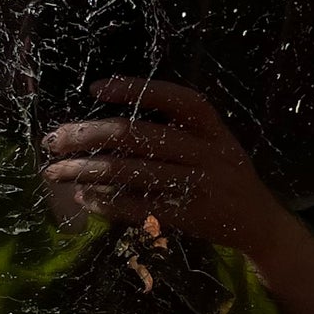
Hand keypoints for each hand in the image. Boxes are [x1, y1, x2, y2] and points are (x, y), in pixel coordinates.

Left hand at [43, 76, 313, 313]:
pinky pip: (136, 207)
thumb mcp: (215, 143)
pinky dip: (104, 202)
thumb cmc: (226, 176)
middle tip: (53, 138)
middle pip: (137, 136)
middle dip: (87, 135)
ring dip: (84, 170)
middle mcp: (206, 153)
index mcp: (213, 128)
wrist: (261, 224)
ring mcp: (197, 187)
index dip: (135, 89)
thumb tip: (108, 123)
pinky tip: (83, 197)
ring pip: (128, 173)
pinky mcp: (186, 218)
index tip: (96, 88)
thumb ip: (175, 130)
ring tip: (55, 171)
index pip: (175, 98)